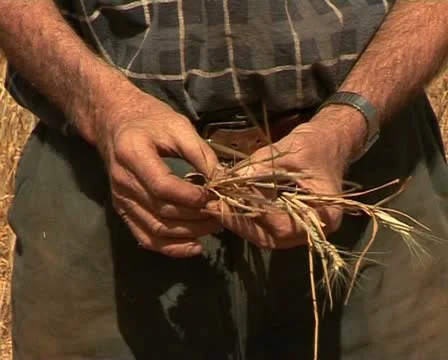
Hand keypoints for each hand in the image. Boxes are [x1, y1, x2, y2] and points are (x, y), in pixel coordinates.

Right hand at [94, 90, 220, 257]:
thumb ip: (200, 153)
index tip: (214, 196)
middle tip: (222, 213)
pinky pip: (145, 237)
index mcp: (133, 154)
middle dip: (196, 217)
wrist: (114, 121)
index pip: (163, 186)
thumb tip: (224, 180)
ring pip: (156, 229)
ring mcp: (120, 199)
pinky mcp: (123, 209)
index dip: (191, 197)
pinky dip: (170, 247)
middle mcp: (123, 182)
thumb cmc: (148, 119)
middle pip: (162, 211)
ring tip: (213, 227)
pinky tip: (193, 246)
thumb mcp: (178, 125)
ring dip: (188, 234)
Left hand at [206, 106, 366, 248]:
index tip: (225, 200)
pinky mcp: (292, 222)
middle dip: (239, 223)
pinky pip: (267, 228)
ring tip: (217, 206)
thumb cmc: (316, 144)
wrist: (332, 141)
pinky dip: (248, 218)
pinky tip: (230, 205)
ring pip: (265, 236)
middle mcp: (316, 229)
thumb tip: (226, 181)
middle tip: (213, 206)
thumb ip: (258, 169)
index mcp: (325, 214)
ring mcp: (303, 229)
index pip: (281, 227)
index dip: (251, 216)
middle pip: (270, 238)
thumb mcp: (287, 152)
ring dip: (240, 223)